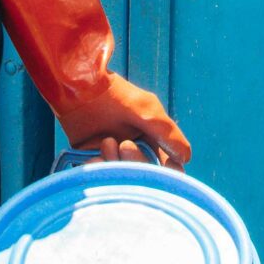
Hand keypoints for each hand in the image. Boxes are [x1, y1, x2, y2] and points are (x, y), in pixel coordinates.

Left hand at [72, 72, 190, 166]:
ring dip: (116, 163)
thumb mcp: (147, 111)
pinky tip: (94, 157)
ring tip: (106, 141)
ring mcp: (112, 153)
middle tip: (125, 144)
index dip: (170, 172)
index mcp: (152, 137)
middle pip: (144, 173)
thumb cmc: (115, 95)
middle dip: (137, 161)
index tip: (166, 169)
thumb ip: (167, 133)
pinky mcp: (91, 155)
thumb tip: (186, 158)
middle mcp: (134, 148)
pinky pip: (100, 173)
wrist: (77, 87)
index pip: (167, 166)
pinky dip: (99, 168)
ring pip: (122, 176)